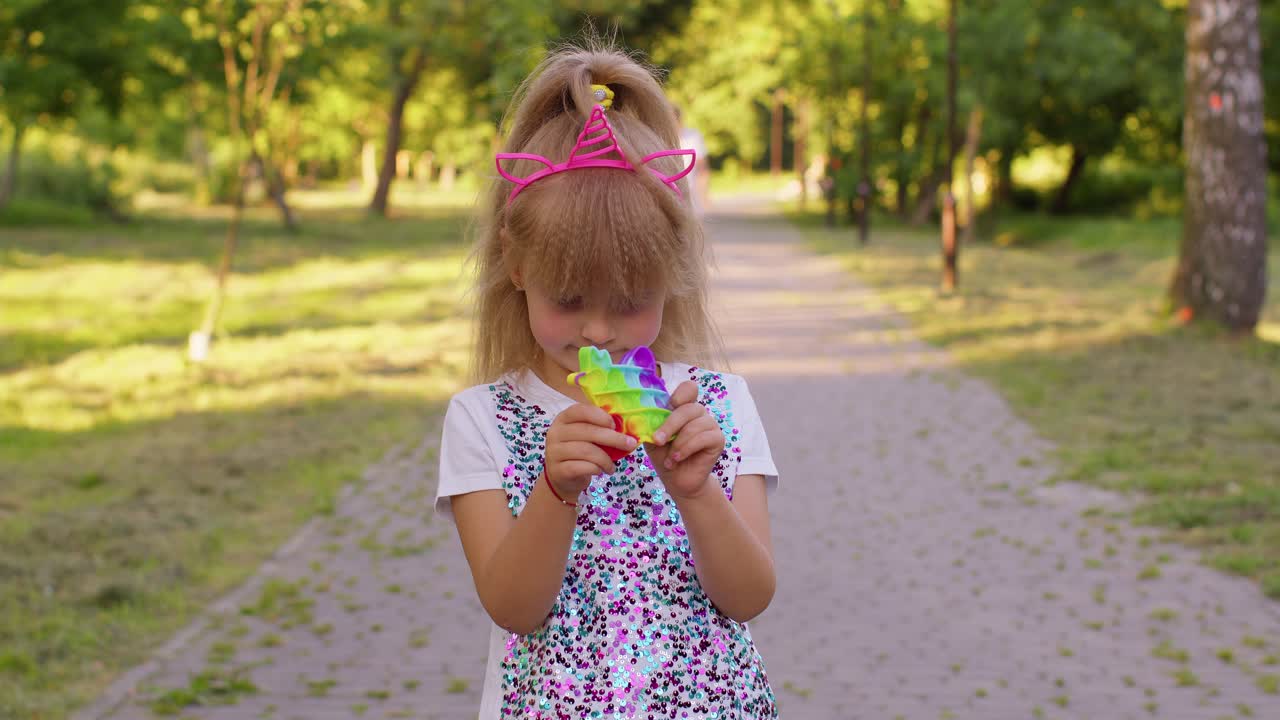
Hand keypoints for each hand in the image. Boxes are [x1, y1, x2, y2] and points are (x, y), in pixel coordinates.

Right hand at [544, 403, 636, 501]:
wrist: (562, 477)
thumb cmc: (579, 452)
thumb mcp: (587, 436)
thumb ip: (601, 428)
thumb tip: (628, 428)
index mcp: (564, 418)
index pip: (580, 410)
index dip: (600, 416)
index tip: (615, 425)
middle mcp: (556, 432)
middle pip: (587, 431)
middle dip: (613, 438)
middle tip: (629, 445)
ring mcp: (554, 451)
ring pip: (586, 450)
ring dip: (605, 459)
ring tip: (612, 466)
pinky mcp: (557, 470)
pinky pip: (582, 467)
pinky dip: (596, 469)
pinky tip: (601, 471)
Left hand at [644, 381, 723, 500]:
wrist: (677, 480)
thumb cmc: (664, 456)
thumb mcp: (652, 438)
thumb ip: (650, 423)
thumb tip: (641, 413)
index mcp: (683, 408)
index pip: (689, 388)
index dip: (680, 394)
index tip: (668, 406)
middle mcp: (699, 413)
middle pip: (688, 408)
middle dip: (670, 425)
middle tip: (657, 441)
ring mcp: (710, 425)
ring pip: (694, 425)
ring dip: (678, 443)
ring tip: (669, 458)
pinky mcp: (718, 439)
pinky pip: (703, 438)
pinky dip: (686, 449)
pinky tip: (678, 458)